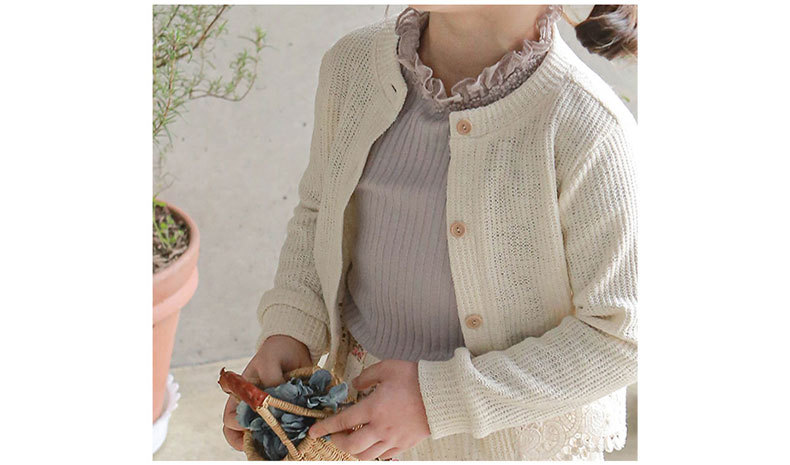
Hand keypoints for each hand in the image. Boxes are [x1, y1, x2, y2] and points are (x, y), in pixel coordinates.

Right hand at [222, 335, 311, 450]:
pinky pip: (280, 431)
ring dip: (269, 441)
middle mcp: (250, 407)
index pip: (229, 419)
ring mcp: (266, 412)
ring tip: (282, 440)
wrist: (295, 348)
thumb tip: (276, 400)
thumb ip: (270, 378)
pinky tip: (295, 435)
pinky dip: (285, 435)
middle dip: (251, 441)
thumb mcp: (270, 360)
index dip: (237, 425)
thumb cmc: (277, 352)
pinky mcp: (283, 414)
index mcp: (240, 395)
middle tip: (268, 439)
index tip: (251, 423)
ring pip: (260, 437)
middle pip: (240, 435)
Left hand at [307, 360, 429, 459]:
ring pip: (366, 456)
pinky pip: (385, 456)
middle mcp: (381, 428)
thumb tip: (354, 386)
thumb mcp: (387, 368)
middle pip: (351, 445)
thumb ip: (366, 377)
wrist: (443, 393)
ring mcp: (393, 439)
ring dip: (354, 450)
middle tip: (334, 435)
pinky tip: (373, 443)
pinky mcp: (405, 444)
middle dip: (337, 442)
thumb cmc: (415, 377)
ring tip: (352, 440)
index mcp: (373, 408)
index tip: (314, 432)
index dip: (325, 428)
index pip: (342, 422)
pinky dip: (374, 453)